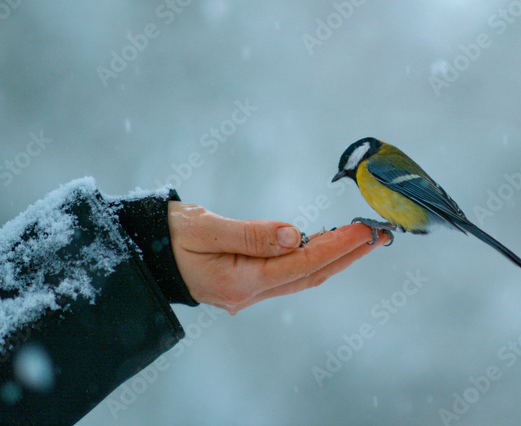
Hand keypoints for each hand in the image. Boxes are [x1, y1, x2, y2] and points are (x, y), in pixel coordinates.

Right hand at [168, 201, 388, 313]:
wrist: (140, 252)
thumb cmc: (167, 235)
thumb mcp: (203, 227)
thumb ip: (249, 233)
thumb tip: (293, 235)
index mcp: (238, 281)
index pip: (300, 263)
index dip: (335, 246)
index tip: (363, 230)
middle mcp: (247, 293)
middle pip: (309, 275)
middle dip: (346, 254)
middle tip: (380, 234)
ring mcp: (247, 293)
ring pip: (302, 277)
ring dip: (334, 257)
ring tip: (364, 238)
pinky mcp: (246, 284)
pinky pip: (288, 275)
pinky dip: (313, 259)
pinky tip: (328, 245)